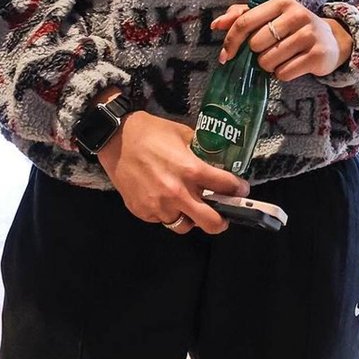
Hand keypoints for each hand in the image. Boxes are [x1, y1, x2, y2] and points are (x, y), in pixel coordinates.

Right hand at [98, 109, 249, 234]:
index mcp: (191, 171)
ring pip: (184, 226)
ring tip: (190, 208)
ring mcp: (159, 206)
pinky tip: (165, 200)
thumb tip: (215, 159)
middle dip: (222, 221)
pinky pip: (162, 221)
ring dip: (191, 218)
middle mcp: (177, 193)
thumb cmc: (151, 132)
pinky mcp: (142, 212)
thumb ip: (201, 150)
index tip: (241, 191)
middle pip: (211, 222)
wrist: (116, 139)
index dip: (238, 190)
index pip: (226, 187)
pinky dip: (168, 214)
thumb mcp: (183, 134)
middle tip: (223, 215)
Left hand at [212, 0, 351, 80]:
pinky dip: (282, 74)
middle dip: (256, 54)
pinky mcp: (317, 55)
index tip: (226, 56)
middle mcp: (297, 15)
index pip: (245, 21)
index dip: (231, 40)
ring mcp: (309, 35)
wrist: (331, 40)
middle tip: (268, 51)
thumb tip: (217, 24)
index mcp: (281, 2)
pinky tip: (291, 65)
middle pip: (255, 44)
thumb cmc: (293, 28)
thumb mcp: (271, 16)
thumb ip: (242, 16)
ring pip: (268, 61)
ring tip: (281, 59)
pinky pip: (284, 73)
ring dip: (269, 66)